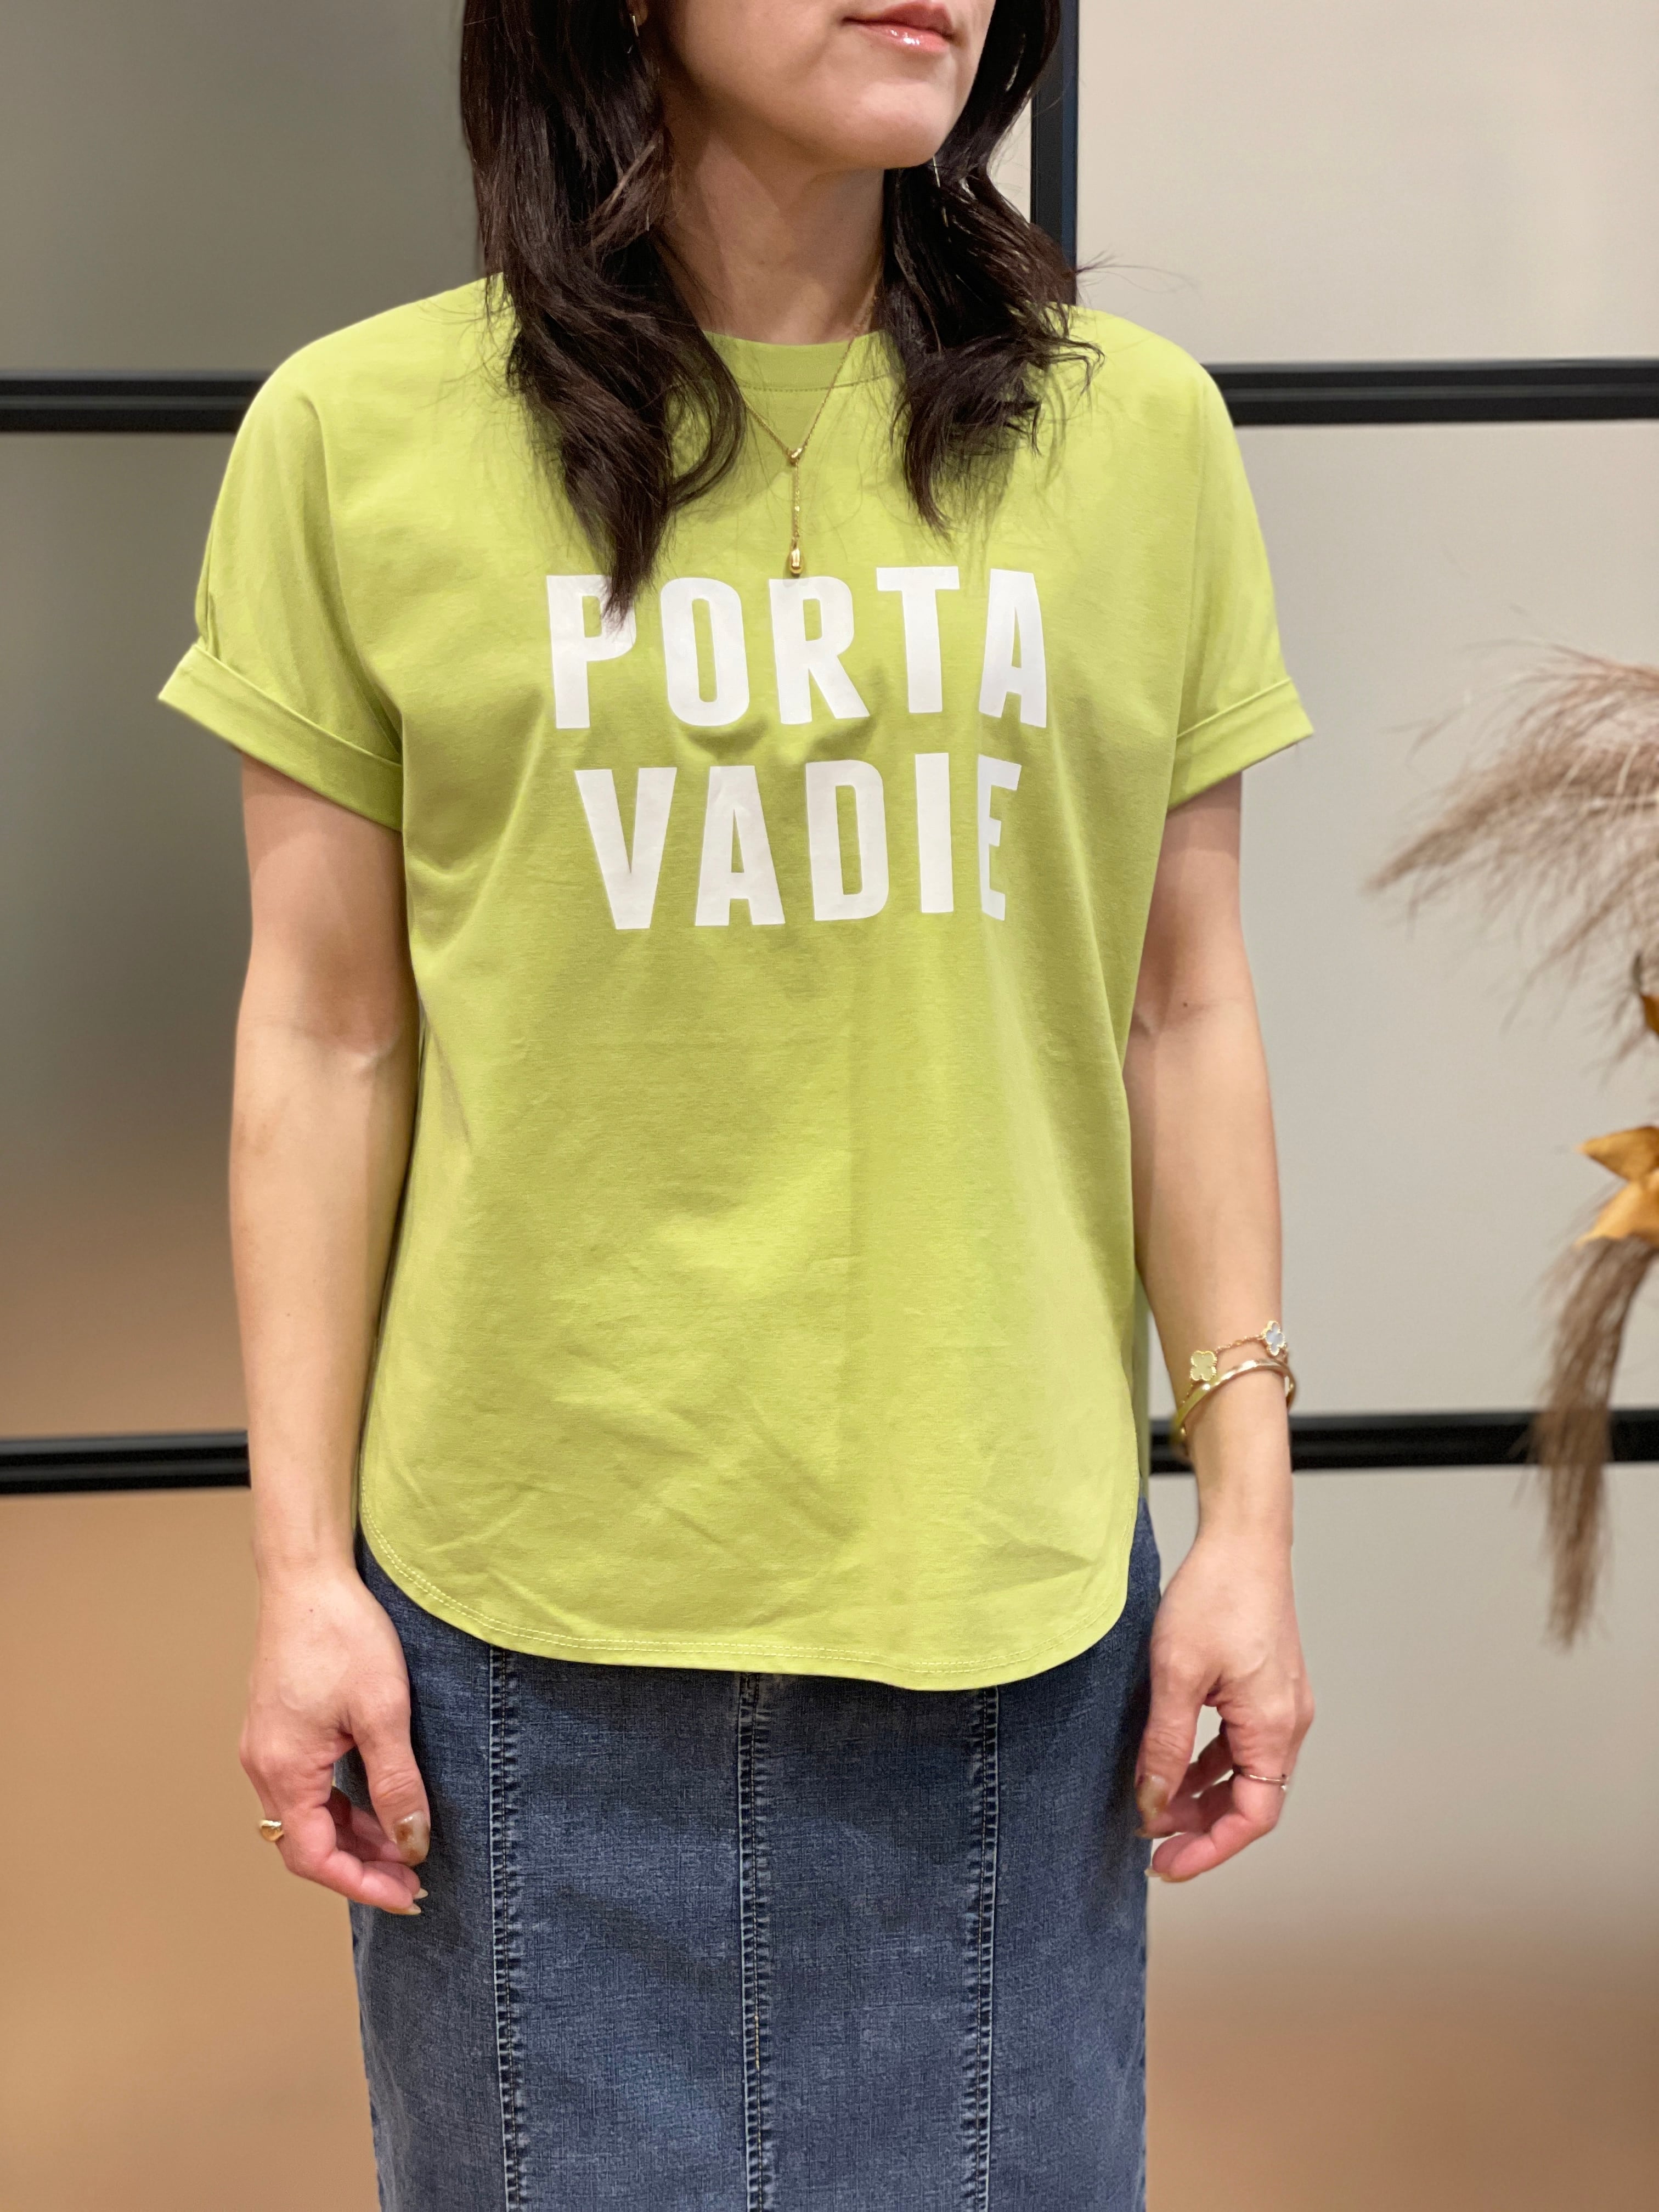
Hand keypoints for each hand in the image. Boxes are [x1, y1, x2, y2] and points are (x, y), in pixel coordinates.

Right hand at [241, 1563, 429, 1913]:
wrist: (306, 1576)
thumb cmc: (341, 1633)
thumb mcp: (383, 1711)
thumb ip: (396, 1782)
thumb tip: (413, 1842)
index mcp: (283, 1768)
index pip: (316, 1857)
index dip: (362, 1884)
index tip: (408, 1896)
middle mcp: (264, 1765)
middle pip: (308, 1843)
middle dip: (362, 1866)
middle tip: (415, 1877)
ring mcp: (267, 1746)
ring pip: (308, 1816)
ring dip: (354, 1835)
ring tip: (406, 1842)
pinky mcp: (279, 1729)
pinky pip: (307, 1787)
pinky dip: (341, 1804)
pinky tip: (378, 1801)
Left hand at [1134, 1526, 1312, 1880]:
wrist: (1243, 1538)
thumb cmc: (1215, 1594)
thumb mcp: (1177, 1675)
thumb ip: (1166, 1746)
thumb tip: (1153, 1803)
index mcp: (1274, 1727)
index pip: (1252, 1818)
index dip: (1209, 1850)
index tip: (1165, 1865)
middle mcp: (1288, 1723)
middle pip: (1250, 1802)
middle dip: (1200, 1827)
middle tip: (1149, 1841)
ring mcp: (1280, 1705)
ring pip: (1243, 1774)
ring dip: (1201, 1795)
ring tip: (1152, 1805)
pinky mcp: (1266, 1688)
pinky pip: (1240, 1744)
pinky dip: (1207, 1762)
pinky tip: (1172, 1764)